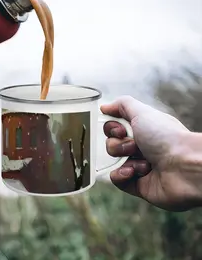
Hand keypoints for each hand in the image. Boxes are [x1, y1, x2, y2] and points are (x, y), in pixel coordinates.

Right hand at [101, 95, 201, 211]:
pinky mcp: (139, 185)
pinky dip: (122, 175)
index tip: (120, 129)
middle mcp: (141, 147)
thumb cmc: (166, 137)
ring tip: (144, 162)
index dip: (112, 128)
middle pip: (112, 144)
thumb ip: (122, 105)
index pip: (114, 128)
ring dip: (125, 159)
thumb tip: (104, 107)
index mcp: (142, 130)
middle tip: (135, 145)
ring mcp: (139, 166)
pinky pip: (117, 179)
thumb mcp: (142, 112)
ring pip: (113, 161)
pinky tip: (134, 173)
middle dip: (119, 144)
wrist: (185, 166)